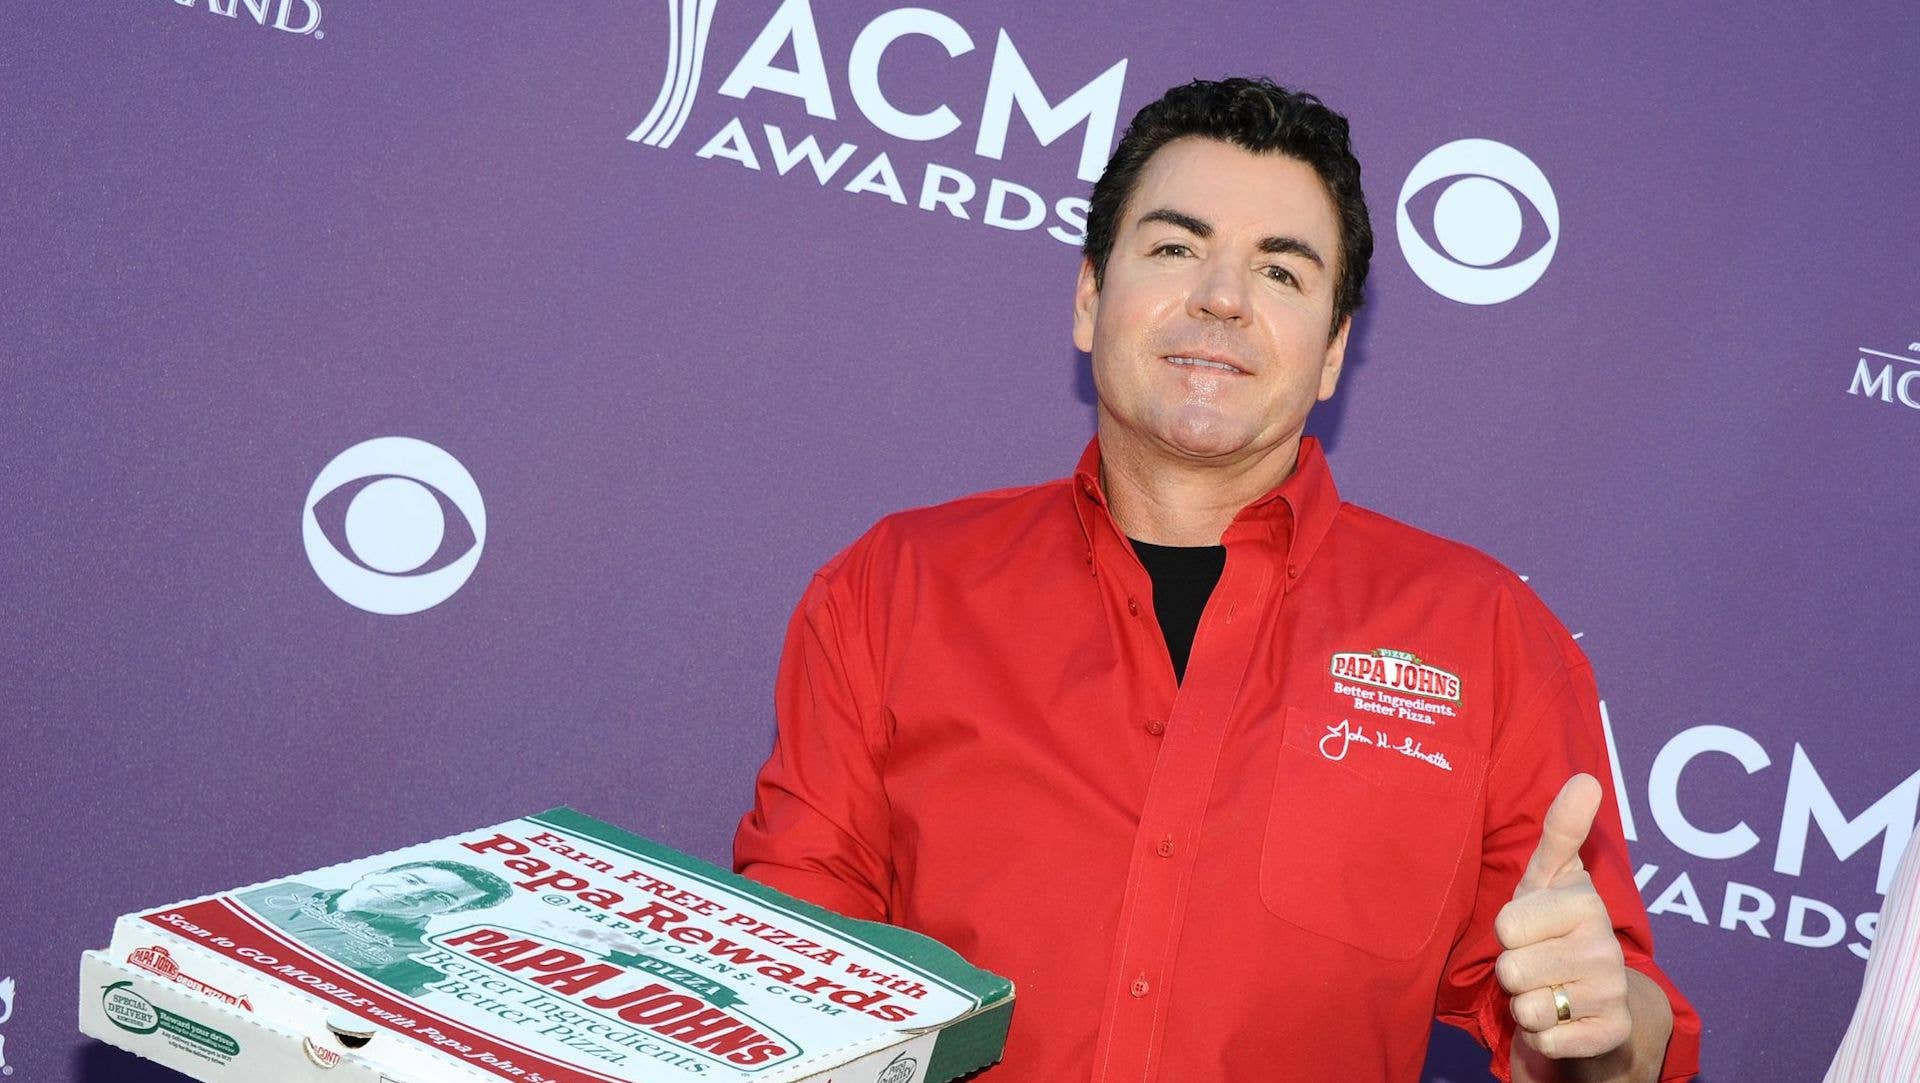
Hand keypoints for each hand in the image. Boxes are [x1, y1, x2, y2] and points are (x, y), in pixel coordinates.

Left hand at [1495, 774, 1632, 1061]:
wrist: (1591, 998)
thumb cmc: (1553, 927)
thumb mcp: (1549, 877)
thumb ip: (1561, 829)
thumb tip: (1587, 777)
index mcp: (1587, 904)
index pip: (1506, 925)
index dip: (1508, 932)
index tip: (1531, 927)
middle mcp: (1607, 948)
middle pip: (1511, 968)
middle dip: (1513, 970)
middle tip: (1536, 962)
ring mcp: (1612, 994)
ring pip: (1526, 1007)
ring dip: (1526, 1004)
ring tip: (1547, 988)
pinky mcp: (1609, 1034)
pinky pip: (1545, 1042)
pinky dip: (1541, 1037)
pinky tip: (1560, 1021)